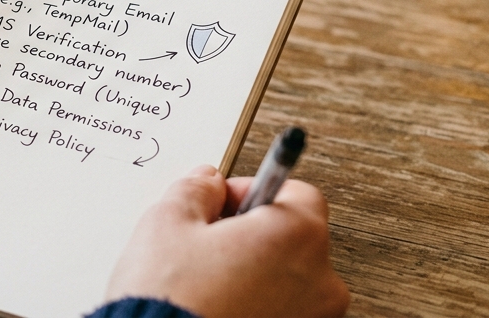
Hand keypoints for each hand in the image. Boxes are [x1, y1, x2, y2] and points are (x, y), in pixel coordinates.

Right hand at [104, 165, 348, 317]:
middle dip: (253, 234)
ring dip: (257, 273)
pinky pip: (283, 310)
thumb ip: (195, 190)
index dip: (251, 190)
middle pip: (294, 237)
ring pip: (289, 279)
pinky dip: (259, 305)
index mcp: (297, 235)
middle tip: (208, 244)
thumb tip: (208, 182)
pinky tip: (220, 307)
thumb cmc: (172, 298)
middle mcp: (321, 280)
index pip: (296, 191)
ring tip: (210, 283)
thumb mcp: (167, 223)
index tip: (221, 202)